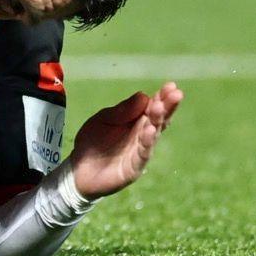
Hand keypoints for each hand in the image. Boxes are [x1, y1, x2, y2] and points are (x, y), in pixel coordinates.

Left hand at [69, 82, 184, 198]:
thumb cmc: (93, 141)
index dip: (162, 97)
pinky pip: (143, 153)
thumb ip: (121, 111)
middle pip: (158, 119)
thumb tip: (143, 96)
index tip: (171, 86)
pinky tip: (151, 130)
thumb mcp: (103, 120)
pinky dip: (147, 141)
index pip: (152, 107)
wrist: (79, 169)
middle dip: (167, 106)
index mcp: (136, 121)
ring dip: (158, 120)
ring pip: (153, 134)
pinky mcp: (134, 167)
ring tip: (160, 107)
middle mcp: (142, 135)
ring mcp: (140, 151)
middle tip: (176, 93)